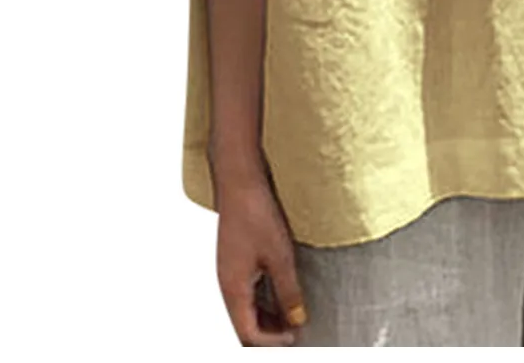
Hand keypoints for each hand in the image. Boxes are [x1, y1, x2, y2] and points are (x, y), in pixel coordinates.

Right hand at [215, 177, 307, 346]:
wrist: (240, 181)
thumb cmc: (255, 213)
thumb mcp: (280, 256)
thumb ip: (288, 291)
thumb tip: (297, 319)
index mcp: (233, 290)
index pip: (248, 335)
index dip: (273, 342)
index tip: (296, 337)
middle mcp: (227, 285)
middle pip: (245, 326)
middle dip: (270, 334)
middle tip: (296, 330)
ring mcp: (230, 272)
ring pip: (246, 309)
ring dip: (268, 317)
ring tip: (294, 313)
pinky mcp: (235, 261)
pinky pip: (247, 292)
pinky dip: (264, 300)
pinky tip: (283, 291)